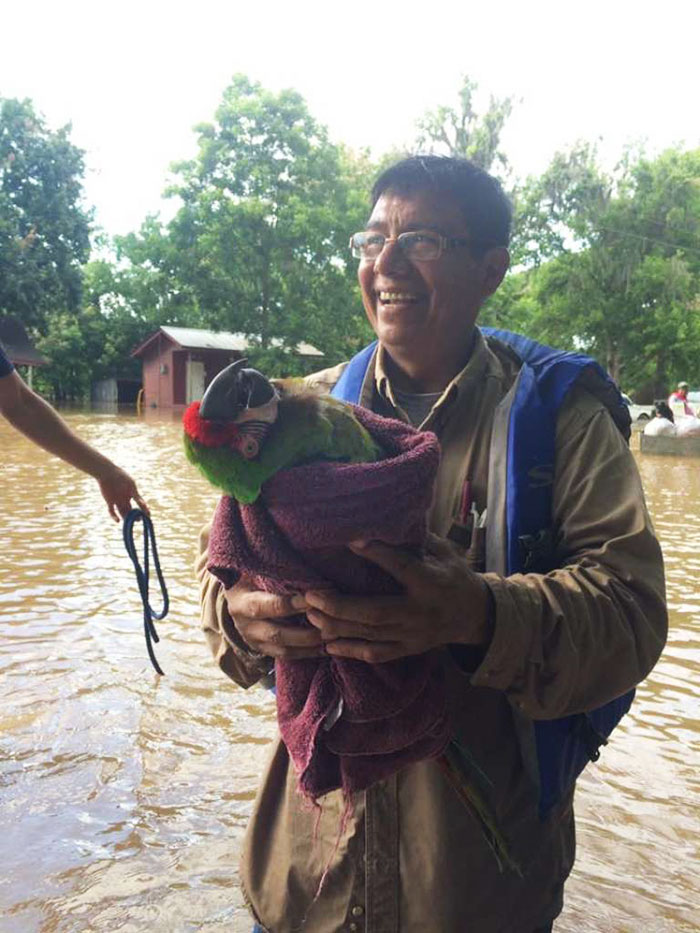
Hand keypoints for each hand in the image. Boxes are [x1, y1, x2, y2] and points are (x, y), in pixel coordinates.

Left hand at [97, 464, 148, 521]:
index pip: (140, 503)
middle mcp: (125, 498)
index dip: (144, 509)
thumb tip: (143, 504)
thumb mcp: (131, 484)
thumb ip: (136, 494)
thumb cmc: (120, 475)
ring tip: (130, 522)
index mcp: (132, 493)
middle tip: (139, 520)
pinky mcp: (109, 501)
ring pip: (122, 512)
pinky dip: (114, 516)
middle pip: (131, 510)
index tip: (148, 515)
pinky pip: (112, 511)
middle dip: (135, 516)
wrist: (107, 472)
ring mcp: (117, 500)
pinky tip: (118, 521)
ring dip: (126, 518)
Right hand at [224, 578, 325, 659]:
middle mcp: (245, 625)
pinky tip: (326, 648)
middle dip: (305, 632)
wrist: (238, 595)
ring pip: (284, 649)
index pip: (267, 606)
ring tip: (332, 638)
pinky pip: (287, 656)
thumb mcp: (258, 571)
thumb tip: (308, 572)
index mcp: (241, 602)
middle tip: (329, 625)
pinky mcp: (263, 650)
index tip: (315, 600)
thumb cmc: (253, 575)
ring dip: (310, 645)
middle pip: (277, 633)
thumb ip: (277, 573)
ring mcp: (253, 641)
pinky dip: (308, 653)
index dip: (292, 604)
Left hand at [303, 533, 493, 662]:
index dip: (378, 554)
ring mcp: (414, 635)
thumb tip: (385, 518)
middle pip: (377, 612)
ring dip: (338, 626)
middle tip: (312, 595)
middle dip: (341, 606)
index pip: (403, 568)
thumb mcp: (444, 552)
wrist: (475, 615)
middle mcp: (421, 612)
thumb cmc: (454, 575)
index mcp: (433, 582)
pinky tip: (327, 643)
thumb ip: (416, 539)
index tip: (351, 541)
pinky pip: (376, 653)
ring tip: (311, 614)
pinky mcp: (408, 649)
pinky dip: (350, 650)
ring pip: (371, 635)